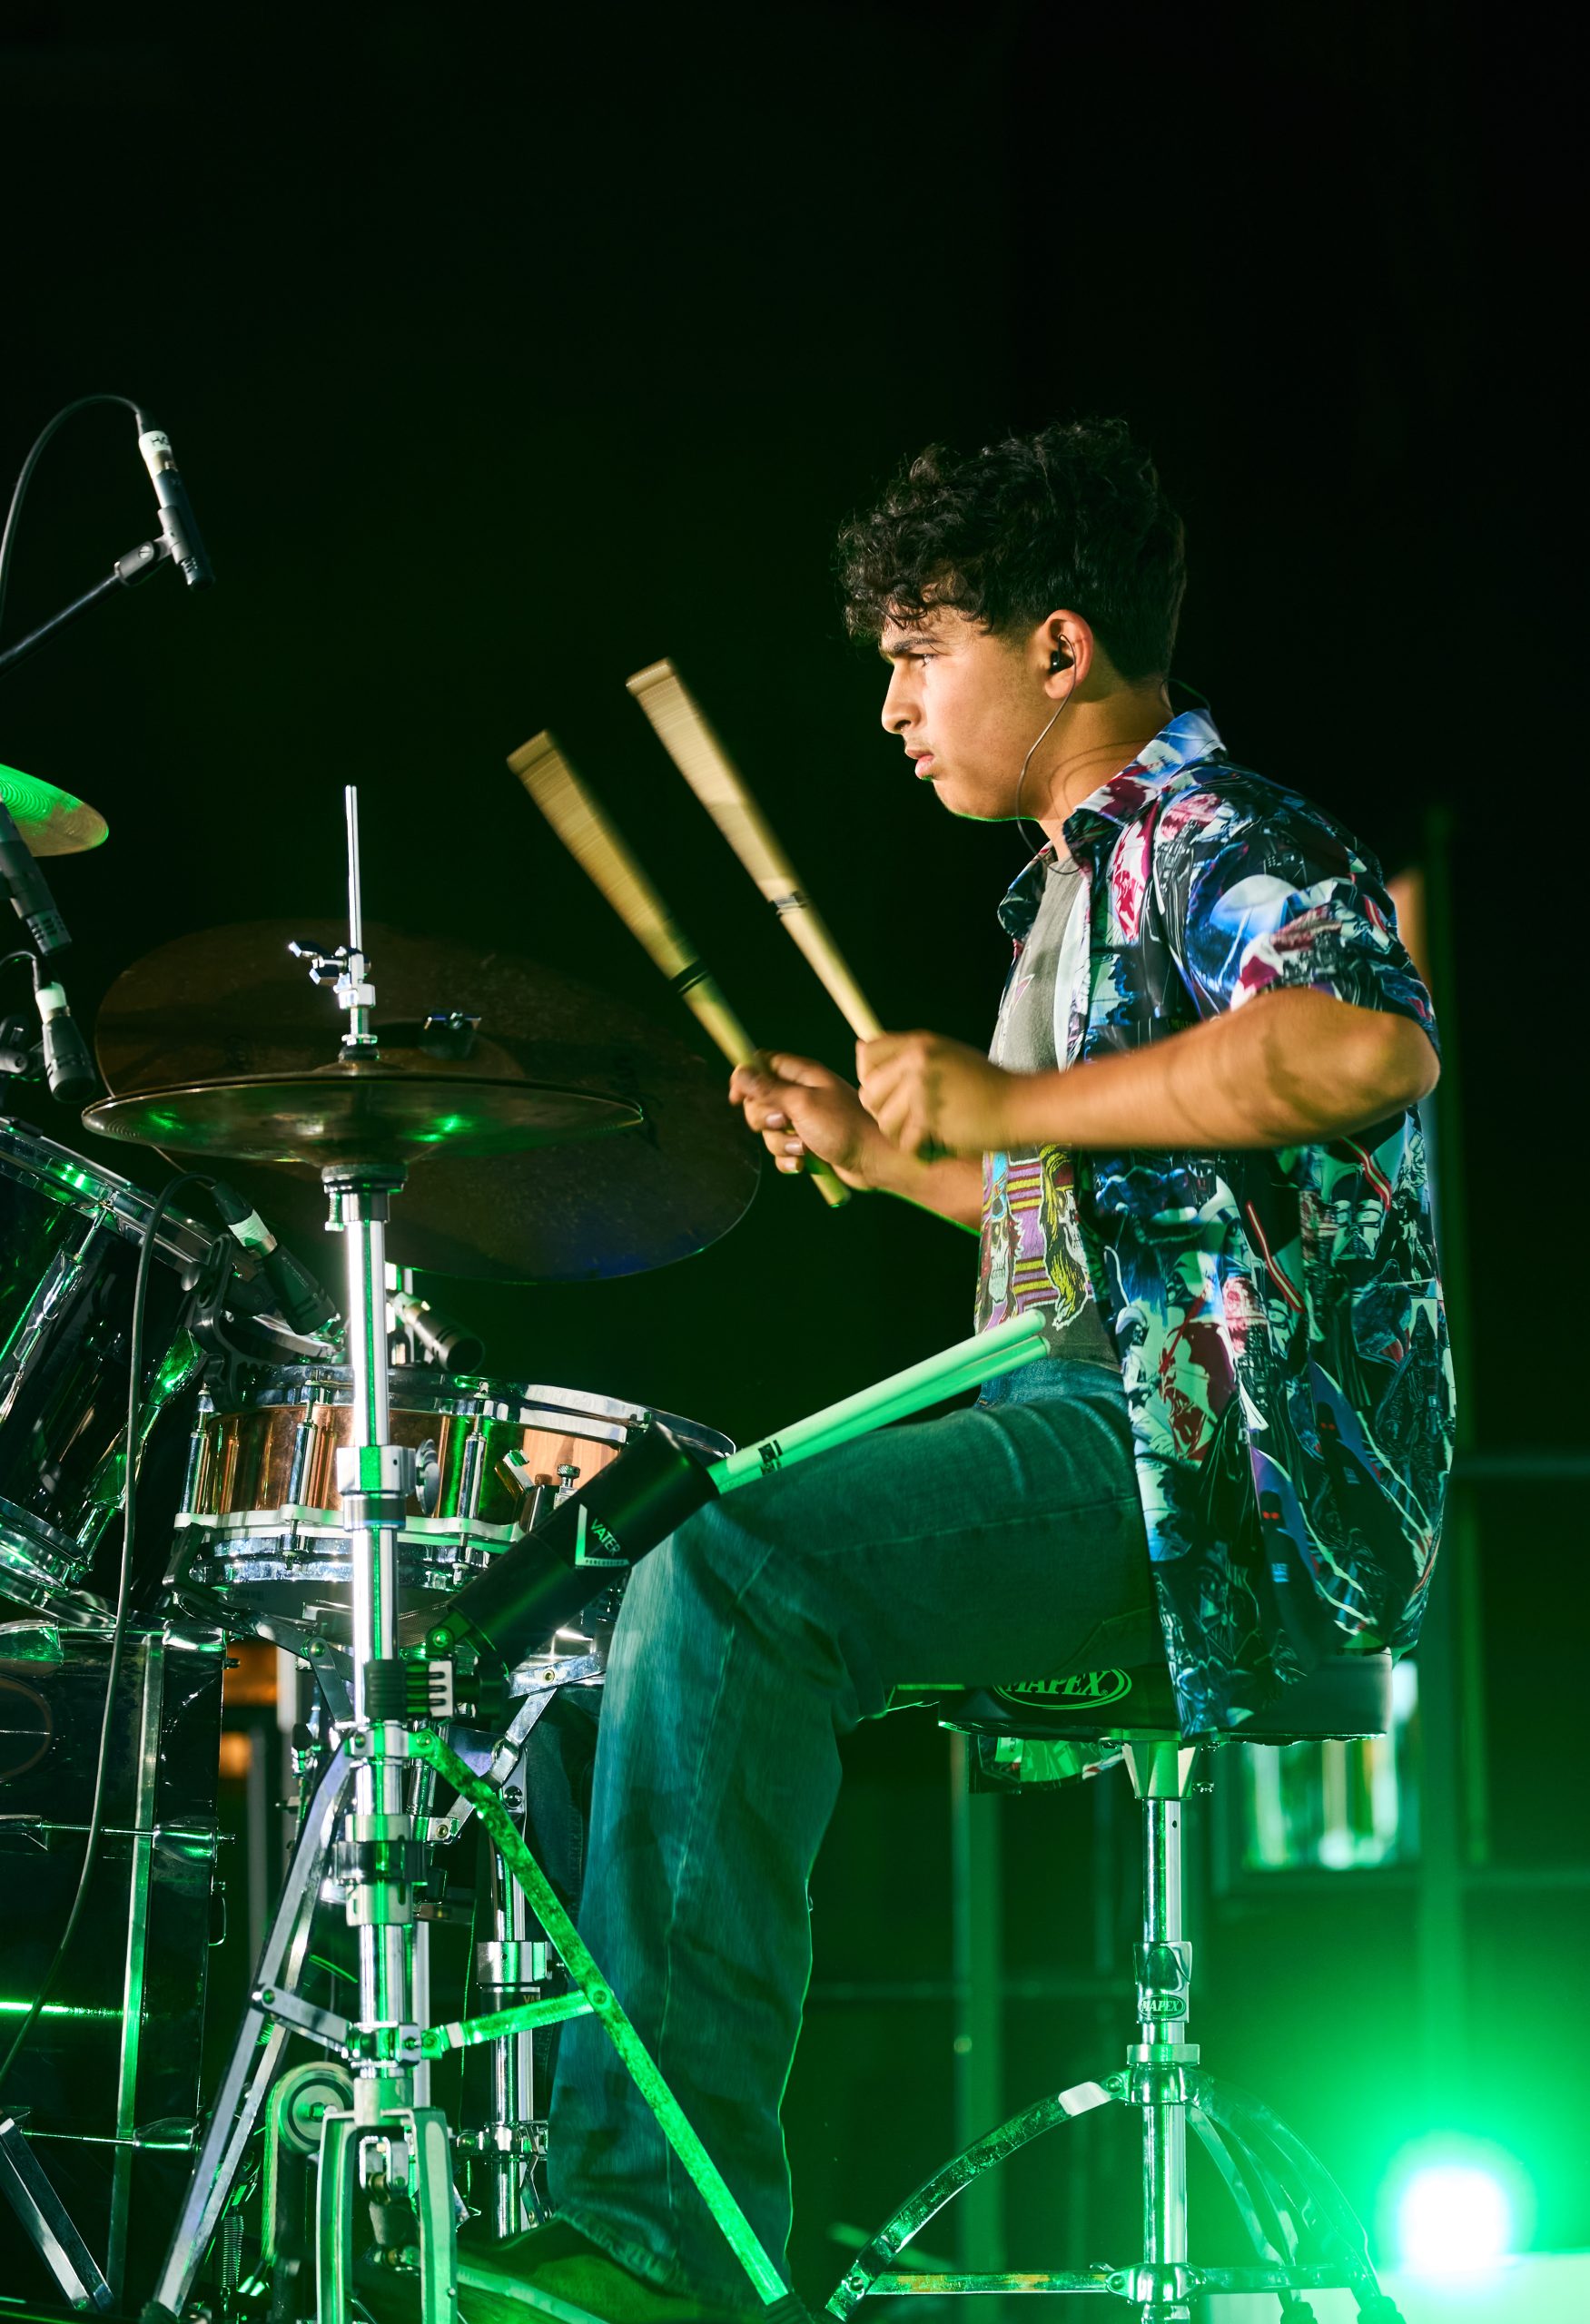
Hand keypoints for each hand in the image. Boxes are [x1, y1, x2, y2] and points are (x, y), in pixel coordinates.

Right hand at [729, 1052, 885, 1187]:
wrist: (874, 1160)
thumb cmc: (844, 1126)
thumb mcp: (802, 1104)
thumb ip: (769, 1089)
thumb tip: (740, 1072)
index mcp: (802, 1075)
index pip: (763, 1064)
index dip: (747, 1078)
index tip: (737, 1097)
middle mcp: (801, 1094)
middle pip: (759, 1100)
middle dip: (764, 1118)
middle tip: (785, 1122)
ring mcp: (804, 1121)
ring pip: (769, 1130)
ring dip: (780, 1142)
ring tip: (803, 1147)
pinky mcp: (807, 1144)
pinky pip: (781, 1150)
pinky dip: (789, 1159)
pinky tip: (804, 1162)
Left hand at [856, 1030, 1021, 1159]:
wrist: (1020, 1104)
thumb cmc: (985, 1085)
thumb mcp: (946, 1056)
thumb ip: (909, 1056)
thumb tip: (861, 1052)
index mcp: (919, 1043)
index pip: (867, 1054)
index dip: (870, 1077)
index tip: (887, 1091)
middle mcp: (917, 1060)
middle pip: (868, 1092)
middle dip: (883, 1112)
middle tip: (908, 1120)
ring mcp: (923, 1087)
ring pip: (884, 1121)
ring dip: (901, 1134)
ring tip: (924, 1133)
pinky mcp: (931, 1116)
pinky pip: (904, 1141)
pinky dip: (919, 1149)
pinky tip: (936, 1143)